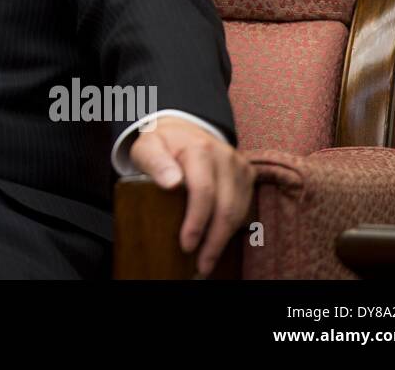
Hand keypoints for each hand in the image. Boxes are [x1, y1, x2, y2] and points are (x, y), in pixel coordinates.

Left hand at [128, 115, 254, 275]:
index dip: (197, 222)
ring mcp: (239, 165)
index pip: (203, 191)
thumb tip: (171, 183)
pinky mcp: (247, 174)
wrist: (183, 130)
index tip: (186, 245)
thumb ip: (154, 161)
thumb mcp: (147, 146)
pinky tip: (219, 241)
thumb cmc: (161, 143)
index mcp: (199, 149)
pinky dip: (233, 228)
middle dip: (214, 240)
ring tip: (208, 260)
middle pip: (226, 207)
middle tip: (200, 264)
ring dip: (224, 239)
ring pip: (239, 211)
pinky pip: (245, 208)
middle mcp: (225, 156)